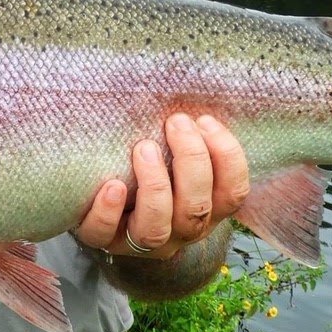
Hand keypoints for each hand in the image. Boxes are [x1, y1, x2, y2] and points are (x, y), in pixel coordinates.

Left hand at [74, 114, 248, 259]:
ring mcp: (141, 242)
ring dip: (155, 187)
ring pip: (157, 230)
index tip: (205, 120)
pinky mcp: (104, 241)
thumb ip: (185, 135)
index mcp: (205, 209)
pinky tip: (112, 185)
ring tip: (143, 148)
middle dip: (191, 162)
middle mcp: (179, 231)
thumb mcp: (172, 151)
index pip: (233, 195)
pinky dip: (109, 212)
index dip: (227, 159)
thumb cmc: (145, 163)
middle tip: (175, 121)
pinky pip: (105, 236)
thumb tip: (188, 88)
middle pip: (197, 210)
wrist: (98, 197)